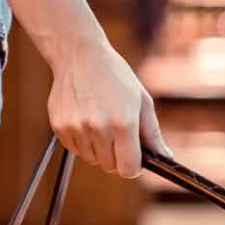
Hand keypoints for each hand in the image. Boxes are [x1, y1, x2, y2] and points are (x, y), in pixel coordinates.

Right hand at [47, 38, 171, 177]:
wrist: (79, 56)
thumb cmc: (116, 77)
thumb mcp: (142, 101)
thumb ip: (153, 134)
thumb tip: (165, 158)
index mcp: (124, 124)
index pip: (129, 169)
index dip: (134, 167)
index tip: (135, 160)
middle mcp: (99, 129)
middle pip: (110, 167)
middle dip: (117, 158)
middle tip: (118, 138)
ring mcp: (77, 129)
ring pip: (92, 159)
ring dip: (99, 149)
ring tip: (101, 124)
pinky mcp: (60, 127)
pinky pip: (75, 150)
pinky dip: (83, 142)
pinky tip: (87, 120)